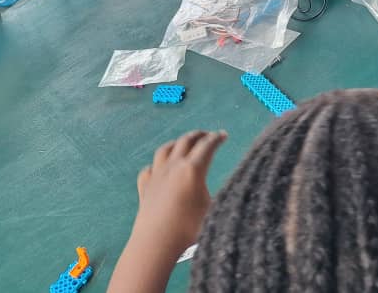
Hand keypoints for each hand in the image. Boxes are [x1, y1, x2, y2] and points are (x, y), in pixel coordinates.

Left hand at [132, 130, 226, 254]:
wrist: (156, 242)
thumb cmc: (188, 228)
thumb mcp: (213, 210)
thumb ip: (222, 196)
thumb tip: (233, 190)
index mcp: (193, 169)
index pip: (207, 146)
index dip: (217, 138)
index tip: (223, 135)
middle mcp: (174, 166)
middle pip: (186, 141)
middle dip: (199, 135)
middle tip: (207, 135)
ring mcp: (156, 174)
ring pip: (165, 149)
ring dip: (176, 143)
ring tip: (183, 144)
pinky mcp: (145, 186)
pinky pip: (149, 169)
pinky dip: (156, 165)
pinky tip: (158, 169)